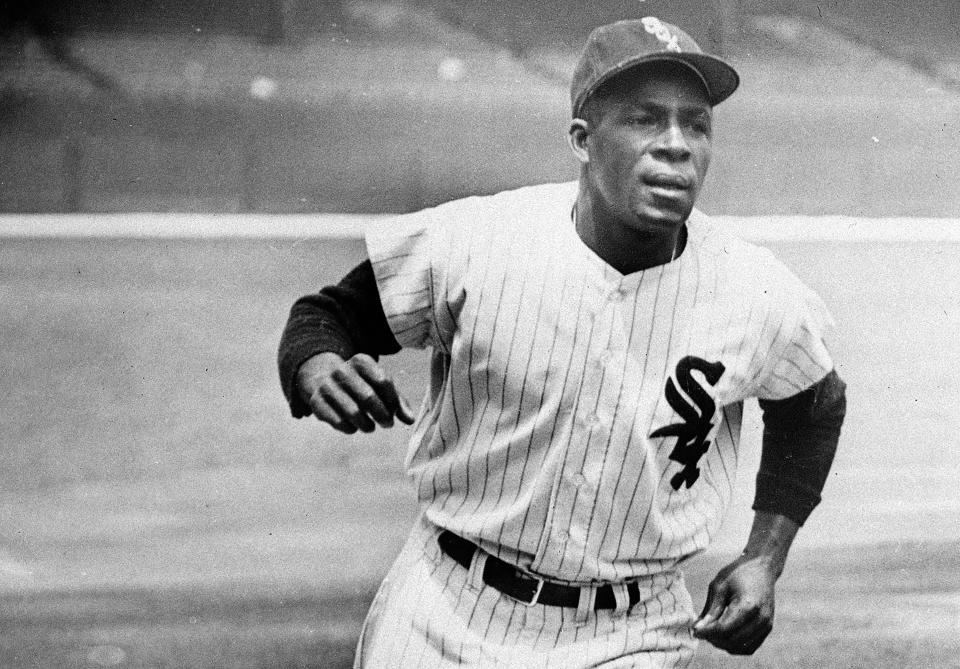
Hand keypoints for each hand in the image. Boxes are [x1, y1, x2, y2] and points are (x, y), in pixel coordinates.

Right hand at [297, 352, 415, 433]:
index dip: (393, 400)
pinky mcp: (316, 402)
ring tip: (370, 427)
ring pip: (353, 412)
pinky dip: (350, 428)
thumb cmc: (360, 384)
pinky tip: (354, 427)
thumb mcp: (378, 385)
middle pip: (368, 397)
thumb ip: (397, 401)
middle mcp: (342, 370)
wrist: (323, 378)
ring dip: (367, 425)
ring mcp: (327, 385)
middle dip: (382, 415)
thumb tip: (410, 420)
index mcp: (361, 361)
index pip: (383, 380)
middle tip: (387, 424)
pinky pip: (338, 421)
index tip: (395, 411)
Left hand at [692, 553, 777, 654]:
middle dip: (713, 639)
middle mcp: (760, 619)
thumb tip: (697, 629)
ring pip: (740, 647)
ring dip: (723, 644)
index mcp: (748, 605)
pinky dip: (735, 646)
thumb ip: (710, 610)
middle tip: (701, 630)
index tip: (693, 630)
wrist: (761, 568)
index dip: (706, 633)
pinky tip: (724, 635)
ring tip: (711, 632)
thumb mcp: (719, 586)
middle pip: (732, 640)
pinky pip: (749, 647)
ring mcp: (766, 625)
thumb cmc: (737, 574)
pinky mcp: (767, 628)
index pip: (723, 629)